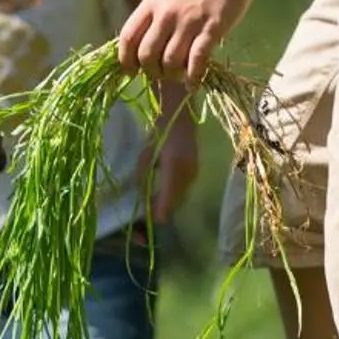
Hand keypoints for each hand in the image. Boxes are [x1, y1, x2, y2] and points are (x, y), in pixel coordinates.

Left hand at [118, 0, 253, 85]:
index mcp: (151, 3)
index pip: (128, 38)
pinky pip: (197, 61)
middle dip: (151, 72)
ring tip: (179, 75)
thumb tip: (140, 48)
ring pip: (170, 61)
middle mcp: (166, 13)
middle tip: (160, 74)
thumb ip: (153, 16)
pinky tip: (193, 84)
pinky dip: (193, 78)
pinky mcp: (212, 28)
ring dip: (172, 75)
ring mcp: (189, 21)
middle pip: (147, 55)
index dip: (125, 60)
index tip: (130, 72)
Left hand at [141, 109, 201, 224]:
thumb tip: (143, 198)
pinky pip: (184, 190)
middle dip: (163, 210)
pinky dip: (174, 195)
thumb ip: (143, 177)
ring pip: (181, 197)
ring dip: (169, 203)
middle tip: (150, 217)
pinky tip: (165, 194)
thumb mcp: (146, 155)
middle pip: (175, 202)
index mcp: (174, 167)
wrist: (180, 117)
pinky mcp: (196, 171)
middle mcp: (187, 172)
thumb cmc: (159, 133)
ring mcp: (194, 172)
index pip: (168, 198)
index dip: (160, 213)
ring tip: (155, 206)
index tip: (152, 222)